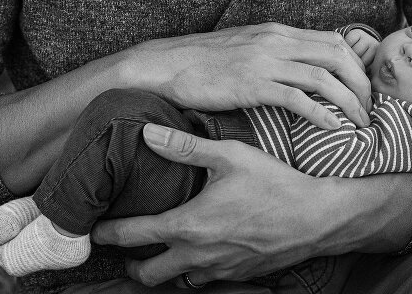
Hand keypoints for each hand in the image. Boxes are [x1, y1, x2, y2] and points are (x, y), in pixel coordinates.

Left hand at [91, 124, 348, 285]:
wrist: (318, 218)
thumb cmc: (275, 184)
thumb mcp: (230, 156)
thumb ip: (185, 146)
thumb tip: (148, 133)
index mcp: (188, 226)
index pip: (132, 235)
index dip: (107, 234)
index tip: (92, 231)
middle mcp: (198, 256)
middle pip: (147, 274)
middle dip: (130, 264)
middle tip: (127, 249)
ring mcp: (219, 270)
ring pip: (177, 281)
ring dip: (164, 268)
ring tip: (164, 248)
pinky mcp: (239, 275)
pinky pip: (206, 279)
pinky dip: (195, 269)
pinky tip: (203, 249)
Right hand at [117, 23, 371, 128]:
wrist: (165, 65)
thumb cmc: (203, 62)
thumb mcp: (246, 48)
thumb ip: (275, 53)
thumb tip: (300, 69)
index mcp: (277, 32)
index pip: (333, 41)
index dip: (357, 66)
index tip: (363, 89)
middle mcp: (276, 41)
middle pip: (338, 56)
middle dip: (362, 84)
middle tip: (369, 109)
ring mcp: (264, 61)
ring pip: (324, 76)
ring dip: (349, 101)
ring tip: (360, 123)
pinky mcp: (251, 84)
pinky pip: (297, 97)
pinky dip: (322, 114)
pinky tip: (334, 128)